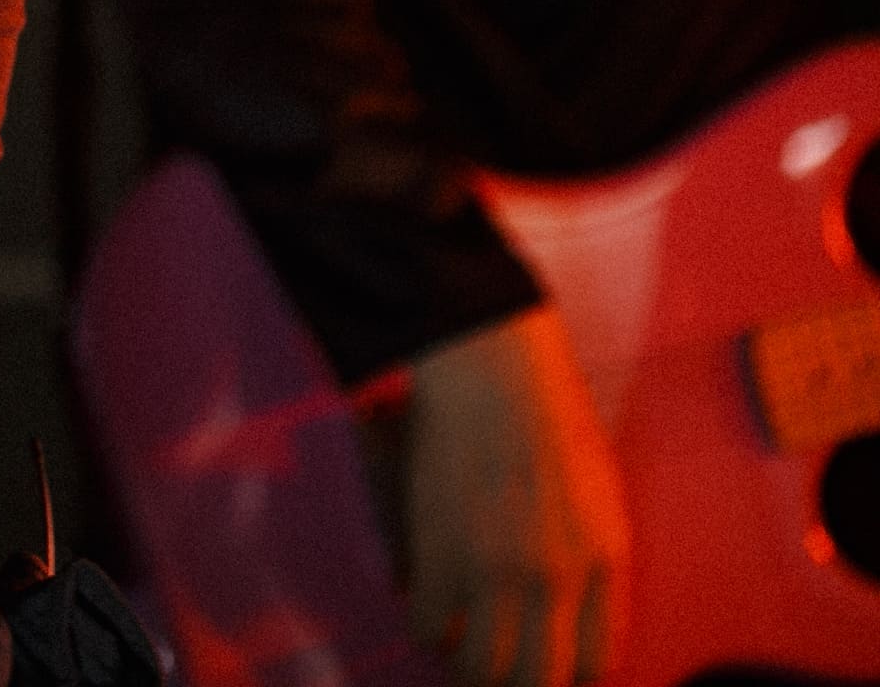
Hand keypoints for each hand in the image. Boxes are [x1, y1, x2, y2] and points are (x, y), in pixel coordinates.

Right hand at [405, 305, 629, 686]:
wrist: (490, 373)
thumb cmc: (547, 418)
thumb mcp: (598, 495)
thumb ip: (591, 558)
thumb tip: (567, 609)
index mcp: (603, 563)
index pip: (599, 662)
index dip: (570, 677)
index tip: (547, 667)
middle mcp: (556, 581)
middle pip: (541, 678)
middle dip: (518, 685)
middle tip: (501, 672)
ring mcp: (496, 572)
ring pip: (483, 667)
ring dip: (468, 668)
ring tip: (458, 652)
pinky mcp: (440, 554)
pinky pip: (428, 624)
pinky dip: (424, 626)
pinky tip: (424, 606)